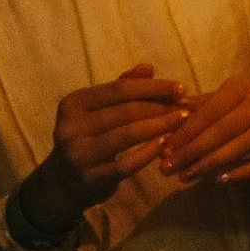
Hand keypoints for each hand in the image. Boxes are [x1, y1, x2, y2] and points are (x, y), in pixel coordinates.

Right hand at [19, 64, 185, 232]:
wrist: (62, 183)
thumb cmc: (88, 138)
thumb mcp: (99, 110)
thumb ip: (122, 89)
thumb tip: (148, 67)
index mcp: (73, 103)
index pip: (120, 89)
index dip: (154, 87)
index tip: (181, 88)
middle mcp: (70, 126)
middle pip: (127, 110)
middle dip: (161, 107)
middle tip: (187, 107)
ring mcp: (77, 154)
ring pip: (128, 134)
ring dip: (161, 125)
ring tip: (182, 121)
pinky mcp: (89, 178)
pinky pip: (127, 164)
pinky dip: (150, 152)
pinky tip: (166, 144)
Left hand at [159, 75, 249, 183]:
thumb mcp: (227, 99)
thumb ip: (200, 107)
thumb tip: (168, 115)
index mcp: (242, 87)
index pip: (210, 111)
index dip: (186, 132)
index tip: (164, 150)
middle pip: (224, 130)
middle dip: (193, 151)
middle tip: (169, 169)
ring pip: (242, 146)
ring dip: (211, 164)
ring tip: (187, 177)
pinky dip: (243, 172)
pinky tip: (221, 179)